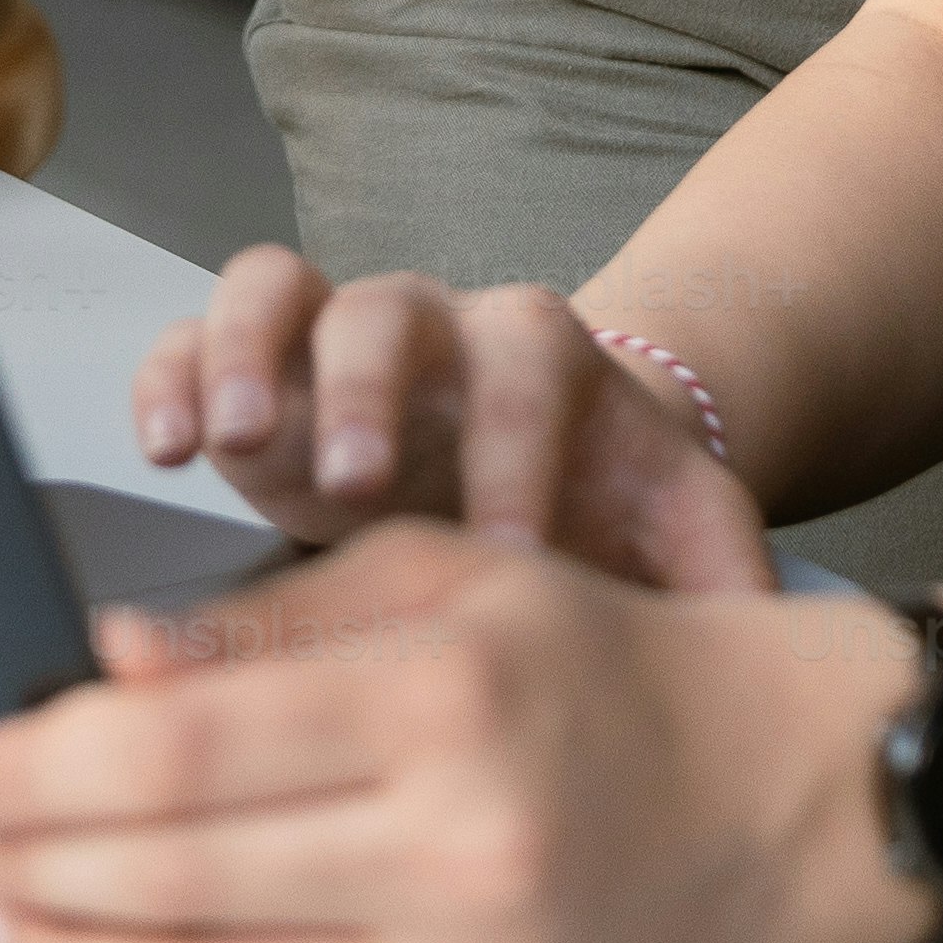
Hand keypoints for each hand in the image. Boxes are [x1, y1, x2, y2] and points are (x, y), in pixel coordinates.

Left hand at [0, 519, 931, 942]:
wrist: (788, 796)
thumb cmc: (608, 667)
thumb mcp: (452, 578)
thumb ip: (270, 615)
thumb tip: (107, 660)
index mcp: (440, 695)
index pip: (183, 749)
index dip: (39, 771)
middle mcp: (455, 842)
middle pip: (174, 873)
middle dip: (25, 864)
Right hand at [131, 250, 772, 596]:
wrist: (549, 466)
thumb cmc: (605, 512)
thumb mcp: (680, 541)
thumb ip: (724, 581)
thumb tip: (779, 651)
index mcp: (543, 356)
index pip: (528, 373)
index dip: (516, 455)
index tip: (508, 555)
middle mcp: (433, 328)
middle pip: (392, 310)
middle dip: (371, 392)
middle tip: (359, 481)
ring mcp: (333, 340)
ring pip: (281, 291)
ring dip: (250, 356)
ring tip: (226, 442)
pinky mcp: (258, 372)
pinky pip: (197, 332)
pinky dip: (173, 372)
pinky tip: (163, 446)